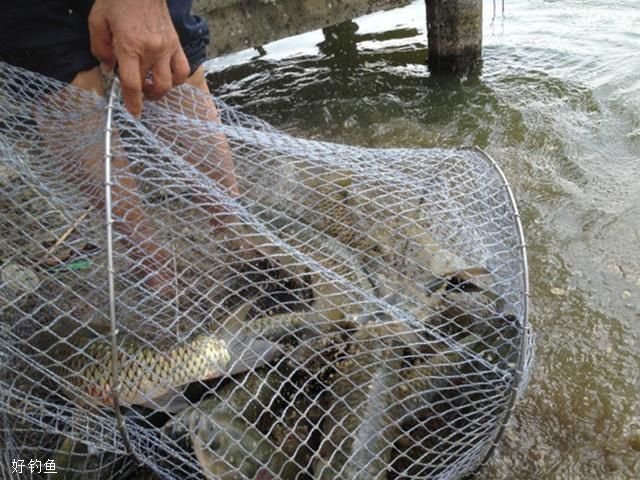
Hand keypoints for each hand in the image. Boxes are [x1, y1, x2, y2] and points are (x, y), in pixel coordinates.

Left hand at [88, 0, 190, 116]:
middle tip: (138, 93)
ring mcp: (167, 48)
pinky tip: (167, 76)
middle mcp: (152, 50)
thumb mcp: (97, 21)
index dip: (133, 102)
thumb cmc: (118, 1)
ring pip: (171, 82)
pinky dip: (177, 79)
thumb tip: (107, 68)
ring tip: (153, 87)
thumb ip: (99, 48)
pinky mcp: (176, 44)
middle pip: (152, 85)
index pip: (133, 83)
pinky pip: (183, 69)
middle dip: (145, 95)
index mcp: (130, 46)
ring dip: (161, 90)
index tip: (134, 113)